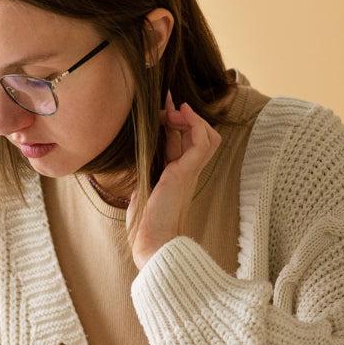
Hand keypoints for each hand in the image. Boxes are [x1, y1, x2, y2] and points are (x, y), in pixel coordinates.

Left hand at [127, 90, 221, 268]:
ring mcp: (189, 172)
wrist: (152, 243)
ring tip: (174, 108)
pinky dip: (194, 123)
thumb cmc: (144, 224)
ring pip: (207, 137)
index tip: (162, 105)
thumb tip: (136, 156)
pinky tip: (179, 113)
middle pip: (198, 136)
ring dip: (191, 117)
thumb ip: (144, 173)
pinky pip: (201, 142)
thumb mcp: (142, 189)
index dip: (175, 121)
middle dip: (185, 114)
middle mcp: (187, 172)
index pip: (182, 142)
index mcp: (176, 176)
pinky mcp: (186, 172)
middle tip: (167, 101)